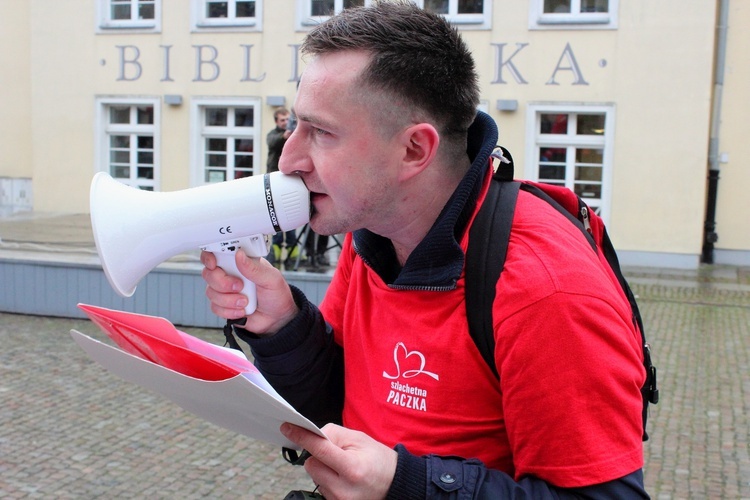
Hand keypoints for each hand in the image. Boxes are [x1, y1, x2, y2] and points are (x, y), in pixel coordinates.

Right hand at [201, 250, 297, 333]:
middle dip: (222, 283)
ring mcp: (225, 291)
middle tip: (240, 286)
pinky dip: (229, 311)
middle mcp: (229, 275)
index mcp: (240, 263)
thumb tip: (239, 255)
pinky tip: (242, 311)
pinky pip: (215, 307)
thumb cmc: (276, 295)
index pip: (216, 253)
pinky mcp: (223, 306)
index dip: (209, 257)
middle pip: (209, 274)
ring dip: (229, 300)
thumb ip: (254, 268)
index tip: (214, 264)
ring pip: (211, 292)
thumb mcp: (271, 279)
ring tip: (246, 301)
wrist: (277, 319)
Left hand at [281, 423, 397, 499]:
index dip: (302, 436)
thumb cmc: (378, 460)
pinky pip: (320, 486)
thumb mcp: (359, 439)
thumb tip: (312, 435)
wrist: (394, 484)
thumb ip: (334, 435)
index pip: (319, 449)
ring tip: (344, 468)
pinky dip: (327, 479)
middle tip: (336, 453)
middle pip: (311, 464)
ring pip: (314, 476)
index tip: (287, 428)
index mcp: (352, 468)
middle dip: (318, 455)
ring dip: (323, 468)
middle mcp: (343, 489)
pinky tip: (343, 479)